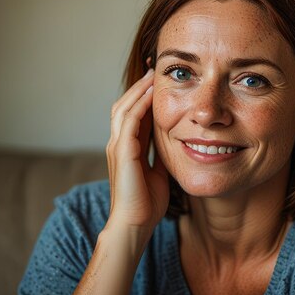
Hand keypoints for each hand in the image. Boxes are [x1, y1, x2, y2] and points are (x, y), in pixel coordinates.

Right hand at [105, 69, 168, 230]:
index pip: (133, 113)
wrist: (135, 225)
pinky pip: (129, 121)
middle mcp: (118, 143)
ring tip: (153, 75)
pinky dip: (140, 105)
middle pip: (124, 104)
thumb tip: (177, 142)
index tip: (159, 81)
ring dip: (138, 90)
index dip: (144, 96)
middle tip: (155, 69)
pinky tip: (152, 94)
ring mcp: (117, 147)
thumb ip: (161, 154)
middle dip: (139, 86)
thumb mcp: (158, 171)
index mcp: (127, 147)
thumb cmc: (146, 203)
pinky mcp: (122, 153)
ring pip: (124, 108)